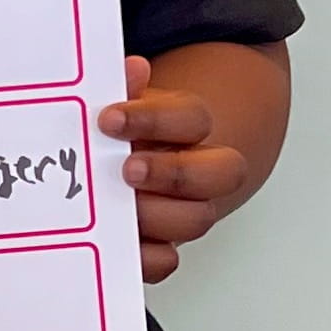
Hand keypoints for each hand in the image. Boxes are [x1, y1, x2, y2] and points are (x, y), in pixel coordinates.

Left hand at [99, 54, 251, 281]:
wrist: (129, 161)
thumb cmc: (124, 131)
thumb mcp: (122, 104)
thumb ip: (124, 87)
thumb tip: (133, 69)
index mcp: (189, 127)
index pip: (193, 117)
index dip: (153, 119)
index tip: (108, 119)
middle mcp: (200, 169)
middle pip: (222, 173)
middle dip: (175, 173)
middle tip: (127, 170)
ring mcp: (186, 210)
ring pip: (197, 219)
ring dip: (158, 215)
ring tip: (118, 206)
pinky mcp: (162, 245)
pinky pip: (167, 261)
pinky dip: (145, 257)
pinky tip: (118, 242)